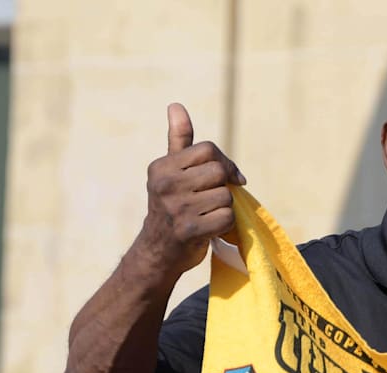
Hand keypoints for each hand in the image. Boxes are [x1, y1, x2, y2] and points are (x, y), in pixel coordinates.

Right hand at [137, 102, 245, 276]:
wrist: (159, 252)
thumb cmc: (171, 207)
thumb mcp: (171, 172)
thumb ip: (179, 140)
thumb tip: (176, 105)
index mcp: (162, 167)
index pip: (208, 150)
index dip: (224, 163)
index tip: (228, 177)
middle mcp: (165, 185)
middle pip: (218, 172)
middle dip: (223, 187)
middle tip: (212, 200)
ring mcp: (176, 209)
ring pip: (225, 197)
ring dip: (224, 208)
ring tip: (206, 216)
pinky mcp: (188, 231)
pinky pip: (226, 218)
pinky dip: (225, 225)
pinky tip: (210, 229)